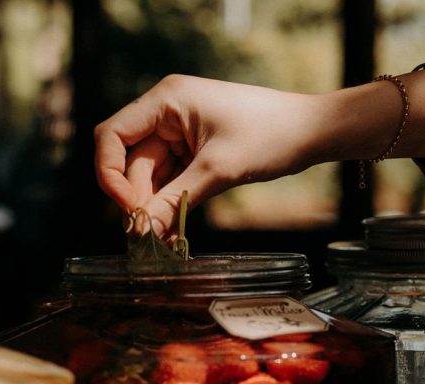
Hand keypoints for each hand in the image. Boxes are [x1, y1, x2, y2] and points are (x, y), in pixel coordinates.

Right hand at [93, 70, 424, 235]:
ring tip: (163, 241)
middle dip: (138, 200)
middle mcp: (166, 113)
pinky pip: (169, 181)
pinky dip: (169, 205)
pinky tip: (172, 232)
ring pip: (149, 177)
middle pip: (130, 163)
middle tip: (147, 237)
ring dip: (154, 208)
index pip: (112, 136)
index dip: (110, 175)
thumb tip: (141, 232)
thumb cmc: (272, 135)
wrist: (314, 132)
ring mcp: (178, 133)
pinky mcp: (192, 152)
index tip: (129, 209)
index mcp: (166, 100)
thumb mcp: (218, 170)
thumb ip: (174, 200)